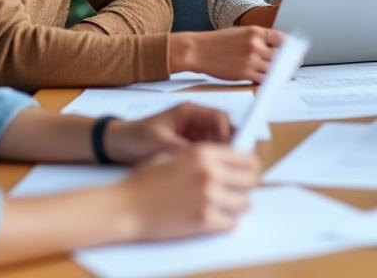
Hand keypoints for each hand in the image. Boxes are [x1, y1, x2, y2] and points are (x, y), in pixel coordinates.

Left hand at [106, 103, 232, 163]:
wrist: (115, 146)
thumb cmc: (134, 137)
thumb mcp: (160, 142)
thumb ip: (184, 149)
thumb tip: (205, 159)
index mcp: (189, 112)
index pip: (219, 118)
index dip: (226, 133)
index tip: (226, 149)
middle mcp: (194, 122)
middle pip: (222, 131)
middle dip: (226, 146)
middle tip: (225, 164)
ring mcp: (191, 135)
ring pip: (216, 145)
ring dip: (217, 156)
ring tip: (213, 171)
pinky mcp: (187, 148)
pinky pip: (205, 155)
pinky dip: (207, 163)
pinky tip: (204, 174)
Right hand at [121, 144, 259, 240]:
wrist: (124, 207)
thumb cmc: (144, 182)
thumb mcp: (173, 156)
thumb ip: (201, 156)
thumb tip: (225, 161)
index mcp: (203, 153)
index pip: (246, 157)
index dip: (249, 167)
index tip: (247, 173)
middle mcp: (210, 172)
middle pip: (251, 179)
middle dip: (246, 186)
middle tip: (238, 191)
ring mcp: (209, 196)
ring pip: (245, 203)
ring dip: (236, 205)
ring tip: (223, 206)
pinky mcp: (204, 220)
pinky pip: (231, 223)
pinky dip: (225, 222)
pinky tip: (213, 219)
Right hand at [172, 26, 285, 81]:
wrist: (198, 50)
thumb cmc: (216, 42)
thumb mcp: (239, 33)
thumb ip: (257, 39)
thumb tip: (274, 48)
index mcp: (255, 32)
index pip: (282, 39)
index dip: (291, 47)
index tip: (296, 52)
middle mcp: (256, 45)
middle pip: (281, 56)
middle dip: (289, 63)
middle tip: (294, 67)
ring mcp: (251, 60)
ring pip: (274, 69)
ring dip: (282, 74)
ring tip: (286, 77)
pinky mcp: (244, 73)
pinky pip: (263, 79)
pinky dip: (270, 81)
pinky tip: (272, 82)